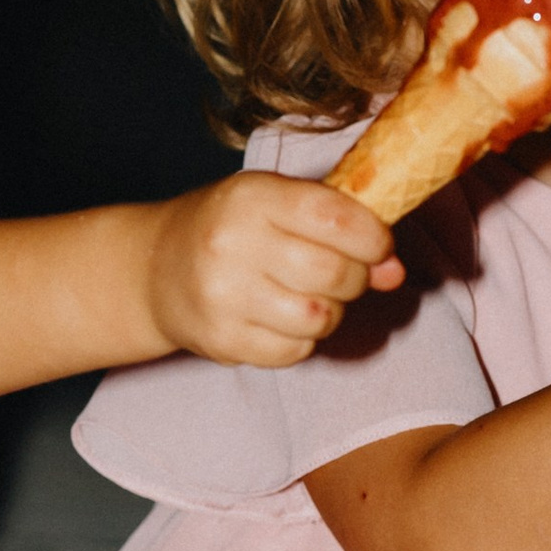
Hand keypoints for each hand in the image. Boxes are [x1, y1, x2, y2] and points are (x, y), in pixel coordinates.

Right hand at [145, 173, 399, 367]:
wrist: (156, 267)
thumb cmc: (232, 228)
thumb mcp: (278, 204)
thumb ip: (340, 226)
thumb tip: (394, 272)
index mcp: (252, 198)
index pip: (336, 217)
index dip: (373, 237)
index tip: (379, 246)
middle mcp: (233, 245)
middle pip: (334, 272)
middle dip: (356, 277)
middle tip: (344, 274)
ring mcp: (224, 297)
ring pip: (319, 318)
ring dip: (330, 312)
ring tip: (312, 297)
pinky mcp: (222, 340)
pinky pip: (295, 352)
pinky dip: (303, 340)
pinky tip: (283, 318)